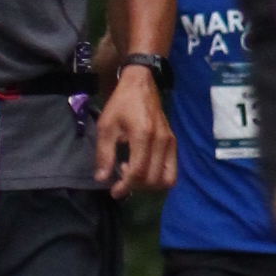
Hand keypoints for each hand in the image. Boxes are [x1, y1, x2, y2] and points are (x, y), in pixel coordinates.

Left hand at [96, 69, 175, 196]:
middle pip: (153, 179)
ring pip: (166, 179)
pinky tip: (145, 169)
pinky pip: (172, 171)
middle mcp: (161, 140)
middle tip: (121, 179)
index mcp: (143, 134)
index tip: (114, 190)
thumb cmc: (121, 103)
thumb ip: (104, 153)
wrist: (141, 85)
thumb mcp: (106, 126)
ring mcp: (170, 142)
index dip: (125, 186)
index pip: (138, 171)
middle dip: (136, 186)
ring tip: (134, 175)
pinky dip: (159, 178)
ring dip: (149, 185)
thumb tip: (102, 179)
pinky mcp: (173, 143)